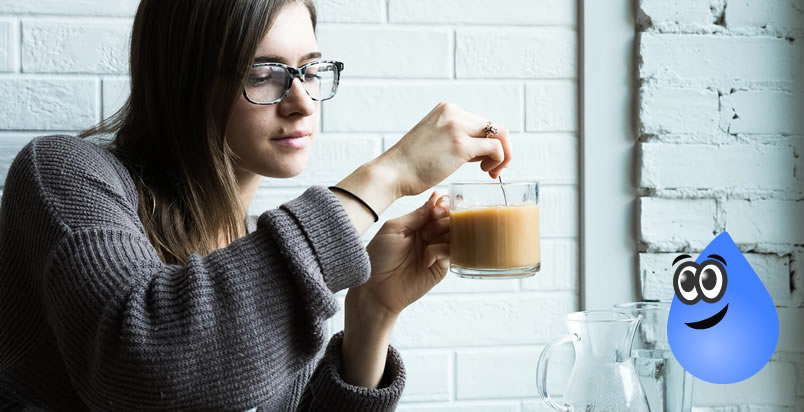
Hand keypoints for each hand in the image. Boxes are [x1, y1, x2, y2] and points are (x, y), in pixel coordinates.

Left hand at [351, 190, 450, 315]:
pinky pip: (450, 253)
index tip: (437, 207)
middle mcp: (428, 238)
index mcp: (417, 226)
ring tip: (427, 239)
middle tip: (430, 226)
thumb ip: (417, 215)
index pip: (437, 211)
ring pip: (453, 235)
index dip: (441, 206)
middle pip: (449, 221)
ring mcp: (435, 253)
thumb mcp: (394, 228)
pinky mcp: (440, 268)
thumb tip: (436, 198)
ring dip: (442, 233)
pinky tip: (426, 258)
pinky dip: (440, 251)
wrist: (376, 288)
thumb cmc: (379, 258)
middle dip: (442, 219)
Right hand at [378, 102, 512, 196]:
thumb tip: (482, 150)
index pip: (481, 122)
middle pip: (493, 127)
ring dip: (503, 155)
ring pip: (500, 134)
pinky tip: (486, 172)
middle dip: (499, 149)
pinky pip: (495, 148)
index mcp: (447, 109)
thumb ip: (457, 139)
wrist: (392, 173)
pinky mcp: (461, 145)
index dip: (488, 143)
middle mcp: (454, 113)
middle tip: (490, 170)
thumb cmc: (411, 165)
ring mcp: (457, 127)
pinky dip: (499, 160)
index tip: (483, 162)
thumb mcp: (435, 141)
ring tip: (490, 171)